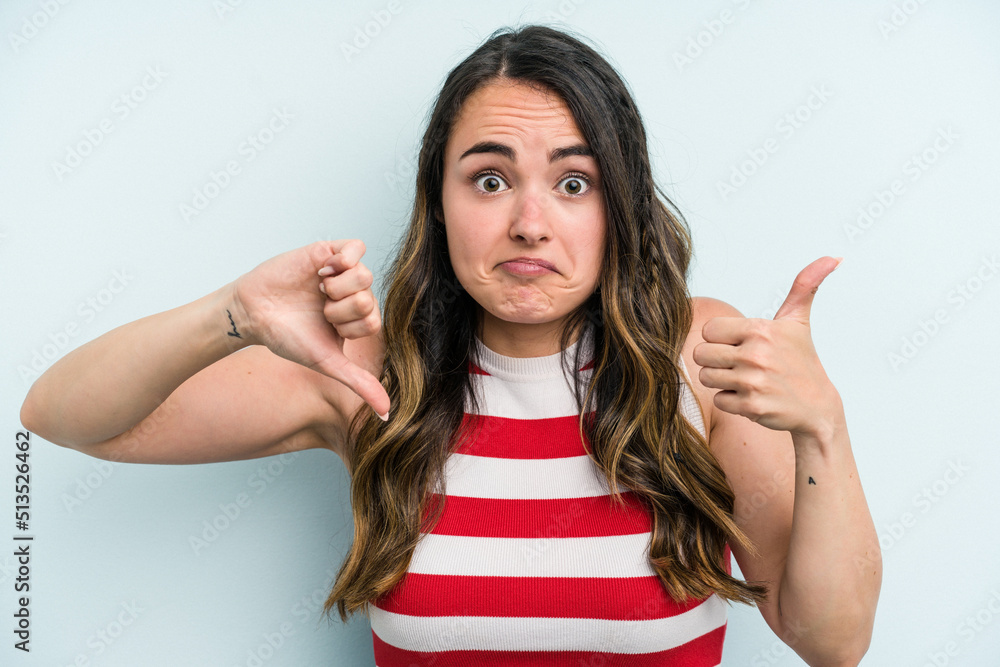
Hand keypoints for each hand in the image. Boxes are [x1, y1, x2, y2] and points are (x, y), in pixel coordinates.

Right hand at [230, 240, 389, 419]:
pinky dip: (344, 259)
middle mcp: (352, 295)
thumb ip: (360, 383)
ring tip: (318, 289)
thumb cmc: (287, 338)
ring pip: (365, 275)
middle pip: (369, 298)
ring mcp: (342, 272)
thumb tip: (387, 413)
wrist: (253, 314)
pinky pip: (356, 247)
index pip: (374, 321)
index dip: (348, 326)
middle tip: (318, 307)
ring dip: (338, 288)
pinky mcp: (328, 250)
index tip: (326, 326)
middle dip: (339, 309)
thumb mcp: (327, 363)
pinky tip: (324, 271)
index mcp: (356, 319)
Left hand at [693, 256, 842, 437]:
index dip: (720, 339)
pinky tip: (753, 397)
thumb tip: (834, 256)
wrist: (818, 408)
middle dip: (716, 361)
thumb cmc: (801, 362)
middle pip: (700, 354)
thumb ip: (805, 286)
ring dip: (722, 381)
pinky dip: (732, 401)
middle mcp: (755, 354)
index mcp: (760, 330)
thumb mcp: (798, 322)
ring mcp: (752, 382)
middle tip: (741, 365)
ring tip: (747, 380)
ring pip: (706, 377)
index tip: (741, 345)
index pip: (708, 330)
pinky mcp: (751, 406)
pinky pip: (718, 400)